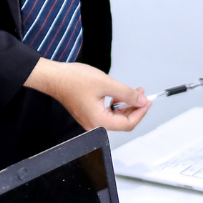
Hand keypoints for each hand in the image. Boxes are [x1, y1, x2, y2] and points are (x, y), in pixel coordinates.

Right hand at [24, 59, 150, 130]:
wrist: (55, 77)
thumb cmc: (73, 80)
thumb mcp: (106, 84)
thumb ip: (126, 94)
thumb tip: (141, 101)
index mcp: (99, 121)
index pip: (127, 124)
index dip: (140, 112)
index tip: (147, 101)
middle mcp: (94, 125)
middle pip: (123, 122)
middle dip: (135, 108)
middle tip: (142, 95)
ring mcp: (91, 120)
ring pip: (116, 117)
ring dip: (126, 105)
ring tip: (133, 92)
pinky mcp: (88, 114)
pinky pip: (107, 113)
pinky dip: (116, 104)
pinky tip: (119, 94)